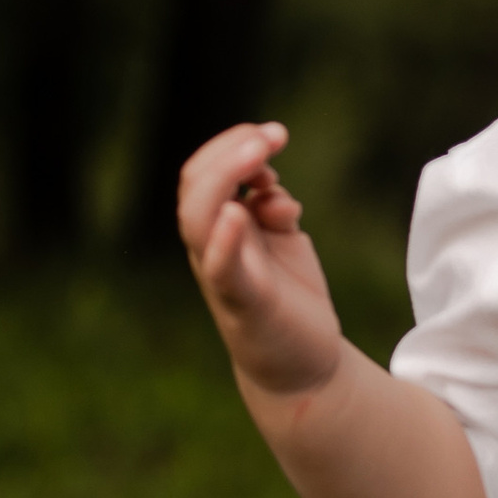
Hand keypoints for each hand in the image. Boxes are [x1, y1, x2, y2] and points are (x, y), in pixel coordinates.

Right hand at [177, 123, 343, 399]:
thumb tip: (269, 189)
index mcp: (219, 227)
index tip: (275, 134)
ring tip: (261, 158)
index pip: (203, 171)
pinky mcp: (241, 301)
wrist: (302, 363)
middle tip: (274, 136)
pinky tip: (239, 214)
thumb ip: (272, 206)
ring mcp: (221, 273)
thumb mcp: (282, 238)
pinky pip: (220, 268)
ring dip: (225, 179)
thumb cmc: (288, 297)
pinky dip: (224, 240)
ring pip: (197, 219)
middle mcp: (211, 246)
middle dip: (230, 151)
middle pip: (195, 185)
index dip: (231, 143)